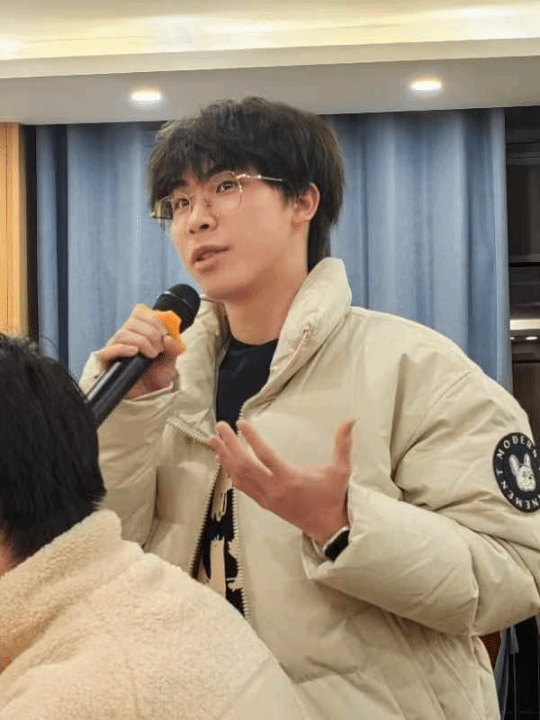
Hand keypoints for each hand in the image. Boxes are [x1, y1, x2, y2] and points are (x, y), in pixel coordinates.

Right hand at [96, 305, 179, 397]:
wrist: (149, 396)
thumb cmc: (156, 376)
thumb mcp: (169, 362)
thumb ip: (171, 350)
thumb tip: (168, 339)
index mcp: (137, 332)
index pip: (138, 314)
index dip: (153, 321)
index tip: (164, 334)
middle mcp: (125, 338)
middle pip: (131, 322)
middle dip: (150, 333)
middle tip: (158, 349)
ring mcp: (115, 349)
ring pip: (122, 334)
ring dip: (141, 341)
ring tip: (151, 354)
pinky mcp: (108, 362)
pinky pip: (108, 351)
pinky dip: (122, 348)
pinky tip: (134, 352)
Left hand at [207, 419, 355, 543]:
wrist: (328, 527)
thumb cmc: (333, 497)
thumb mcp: (341, 471)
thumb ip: (343, 445)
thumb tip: (350, 420)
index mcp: (290, 479)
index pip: (265, 456)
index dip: (252, 439)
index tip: (241, 423)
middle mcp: (274, 489)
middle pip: (244, 465)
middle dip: (230, 444)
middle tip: (220, 427)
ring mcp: (267, 498)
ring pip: (239, 476)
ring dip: (225, 457)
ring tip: (213, 440)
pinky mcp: (264, 503)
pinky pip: (242, 487)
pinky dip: (230, 472)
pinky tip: (224, 460)